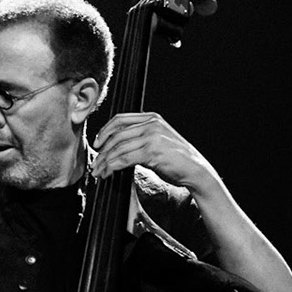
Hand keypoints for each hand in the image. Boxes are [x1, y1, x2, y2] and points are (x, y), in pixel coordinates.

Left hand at [91, 111, 220, 196]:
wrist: (196, 170)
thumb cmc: (176, 159)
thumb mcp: (159, 139)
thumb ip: (141, 136)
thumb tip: (115, 144)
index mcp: (152, 118)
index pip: (120, 119)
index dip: (104, 131)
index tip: (96, 144)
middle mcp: (152, 124)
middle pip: (116, 135)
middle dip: (101, 151)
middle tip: (95, 163)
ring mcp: (152, 137)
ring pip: (118, 149)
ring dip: (104, 162)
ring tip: (98, 172)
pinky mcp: (151, 152)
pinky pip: (123, 159)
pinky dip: (111, 167)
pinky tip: (107, 174)